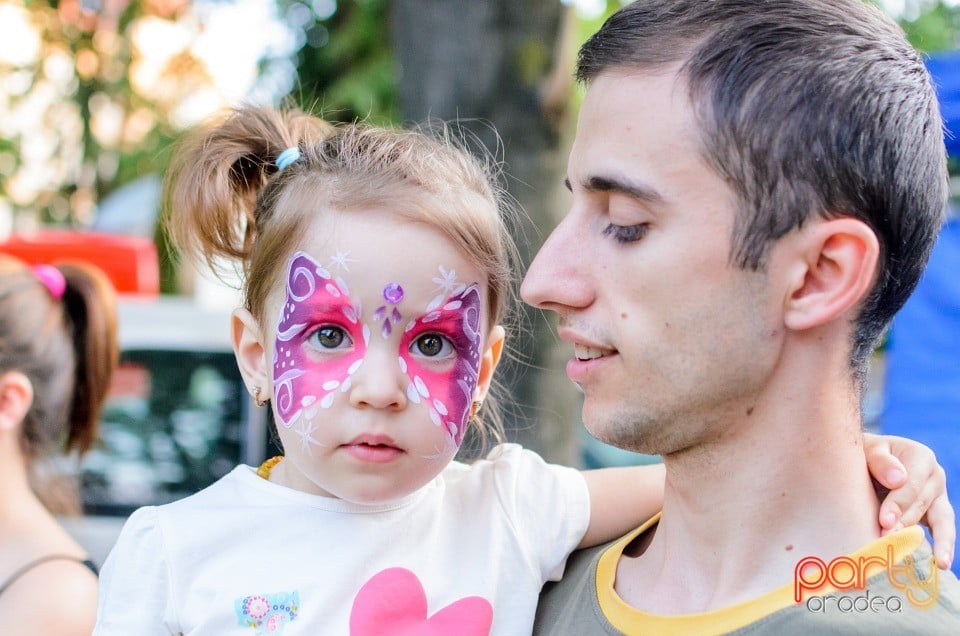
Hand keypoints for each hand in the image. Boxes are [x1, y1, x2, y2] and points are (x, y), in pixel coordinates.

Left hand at [864, 432, 954, 569]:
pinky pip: (942, 531)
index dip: (898, 504)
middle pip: (922, 504)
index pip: (911, 485)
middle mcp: (935, 476)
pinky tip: (940, 564)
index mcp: (921, 457)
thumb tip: (898, 479)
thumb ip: (880, 460)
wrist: (864, 462)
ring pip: (941, 521)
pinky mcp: (934, 514)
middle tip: (888, 541)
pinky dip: (943, 547)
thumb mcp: (867, 449)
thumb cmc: (863, 455)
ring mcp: (937, 497)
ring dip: (937, 542)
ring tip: (938, 563)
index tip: (884, 521)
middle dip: (905, 525)